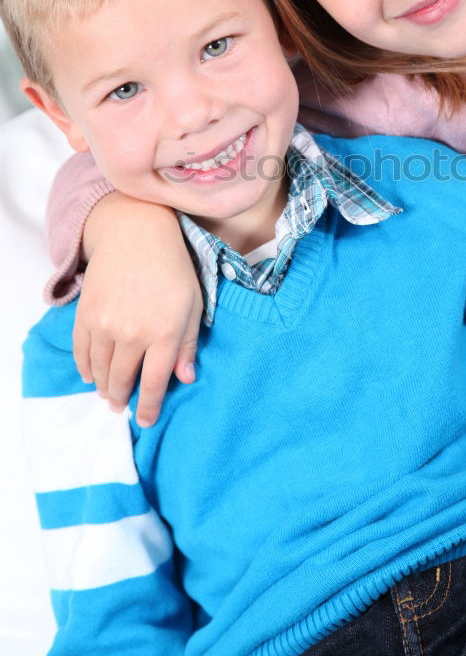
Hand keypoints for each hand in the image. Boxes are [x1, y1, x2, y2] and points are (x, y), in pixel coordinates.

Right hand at [73, 192, 201, 426]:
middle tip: (121, 407)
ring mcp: (105, 325)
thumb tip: (185, 379)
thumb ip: (188, 344)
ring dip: (104, 387)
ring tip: (108, 395)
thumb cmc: (173, 270)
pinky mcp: (85, 315)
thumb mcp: (193, 305)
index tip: (144, 421)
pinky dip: (86, 368)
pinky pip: (81, 352)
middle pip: (122, 381)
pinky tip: (91, 375)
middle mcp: (132, 333)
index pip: (153, 383)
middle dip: (122, 398)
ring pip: (100, 371)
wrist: (136, 234)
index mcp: (164, 333)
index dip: (148, 407)